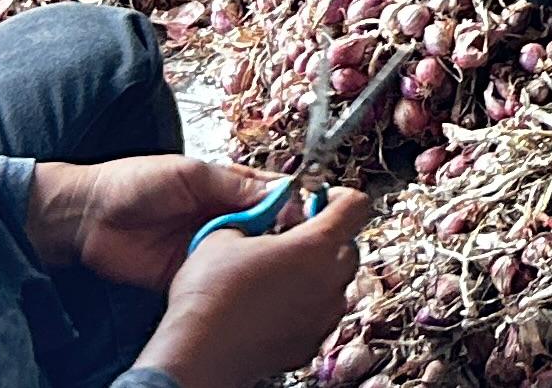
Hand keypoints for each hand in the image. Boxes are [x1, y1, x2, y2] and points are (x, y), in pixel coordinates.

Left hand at [28, 156, 273, 292]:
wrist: (86, 217)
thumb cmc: (134, 182)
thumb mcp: (190, 174)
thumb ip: (233, 185)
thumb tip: (281, 192)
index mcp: (225, 187)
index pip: (270, 194)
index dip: (290, 203)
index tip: (306, 214)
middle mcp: (222, 217)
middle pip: (265, 228)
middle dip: (281, 234)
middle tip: (293, 242)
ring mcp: (207, 247)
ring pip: (246, 254)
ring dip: (258, 257)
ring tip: (274, 261)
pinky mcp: (190, 274)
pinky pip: (219, 278)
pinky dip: (232, 279)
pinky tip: (245, 280)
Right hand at [134, 186, 369, 387]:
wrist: (197, 354)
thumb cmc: (209, 296)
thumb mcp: (222, 235)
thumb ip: (253, 219)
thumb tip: (257, 219)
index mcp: (316, 246)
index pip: (354, 205)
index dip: (336, 196)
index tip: (316, 200)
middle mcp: (330, 281)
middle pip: (346, 245)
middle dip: (322, 236)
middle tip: (288, 237)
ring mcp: (324, 316)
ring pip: (333, 282)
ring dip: (313, 273)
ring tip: (274, 274)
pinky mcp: (311, 343)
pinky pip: (318, 313)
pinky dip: (303, 305)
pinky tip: (270, 305)